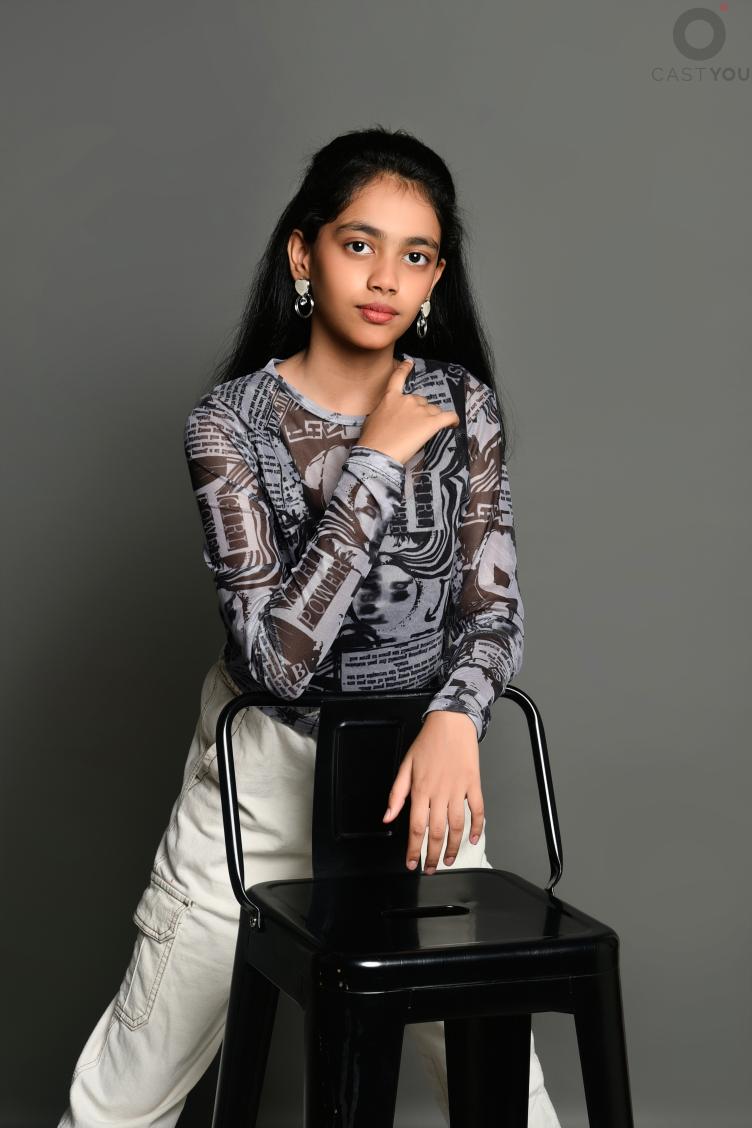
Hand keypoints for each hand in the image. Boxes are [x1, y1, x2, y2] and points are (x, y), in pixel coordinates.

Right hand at [358, 358, 459, 465]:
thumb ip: (384, 412)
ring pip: (433, 410)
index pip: (398, 378)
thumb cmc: (372, 440)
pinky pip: (448, 417)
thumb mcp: (372, 420)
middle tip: (413, 427)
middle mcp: (407, 400)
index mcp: (391, 398)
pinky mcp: (431, 423)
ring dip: (431, 418)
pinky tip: (453, 424)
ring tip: (424, 433)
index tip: (410, 362)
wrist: (378, 453)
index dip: (405, 369)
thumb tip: (390, 417)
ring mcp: (421, 411)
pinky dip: (453, 420)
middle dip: (420, 411)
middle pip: (421, 401)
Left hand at [382, 710, 484, 873]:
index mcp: (420, 789)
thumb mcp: (405, 766)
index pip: (416, 827)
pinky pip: (478, 810)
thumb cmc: (427, 743)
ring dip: (454, 847)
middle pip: (437, 832)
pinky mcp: (473, 784)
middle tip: (431, 869)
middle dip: (433, 855)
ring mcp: (458, 789)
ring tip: (449, 860)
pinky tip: (473, 838)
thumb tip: (387, 816)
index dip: (413, 849)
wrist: (451, 722)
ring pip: (457, 826)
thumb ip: (396, 794)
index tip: (412, 863)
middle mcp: (439, 792)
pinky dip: (477, 826)